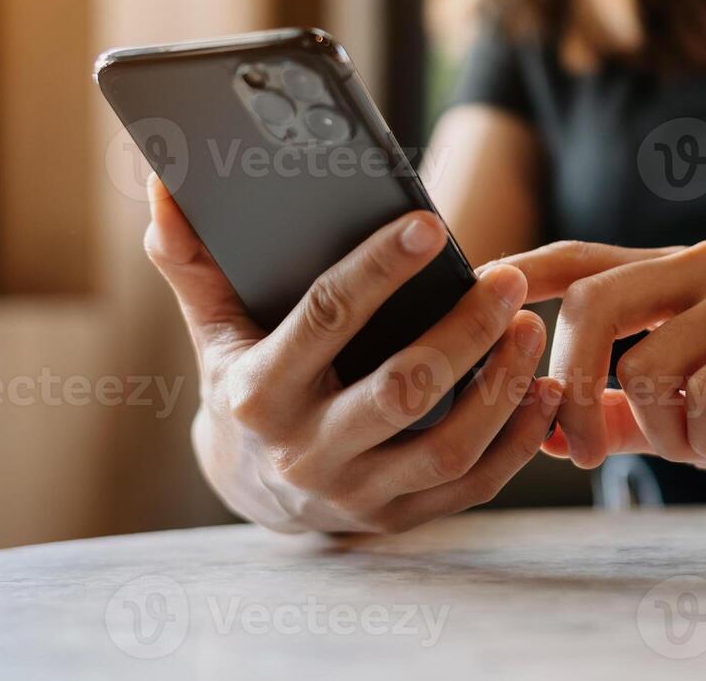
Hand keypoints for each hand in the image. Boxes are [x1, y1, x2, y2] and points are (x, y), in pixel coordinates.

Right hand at [144, 175, 562, 534]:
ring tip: (529, 326)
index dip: (378, 270)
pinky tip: (544, 389)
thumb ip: (192, 261)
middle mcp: (306, 452)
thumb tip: (162, 188)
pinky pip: (472, 484)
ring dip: (500, 387)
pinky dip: (516, 439)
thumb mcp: (213, 327)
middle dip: (463, 332)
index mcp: (258, 393)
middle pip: (400, 390)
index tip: (429, 225)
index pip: (325, 319)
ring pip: (445, 445)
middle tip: (509, 278)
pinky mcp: (400, 517)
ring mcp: (357, 493)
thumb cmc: (242, 380)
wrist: (250, 487)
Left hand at [491, 239, 705, 480]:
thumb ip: (622, 411)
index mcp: (673, 274)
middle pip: (591, 304)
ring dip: (662, 433)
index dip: (517, 275)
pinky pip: (705, 395)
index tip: (469, 303)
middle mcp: (705, 265)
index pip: (576, 258)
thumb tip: (545, 425)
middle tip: (582, 449)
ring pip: (647, 365)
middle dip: (572, 387)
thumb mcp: (687, 414)